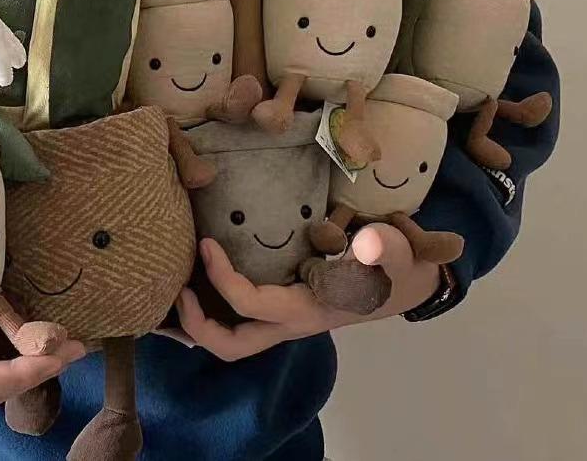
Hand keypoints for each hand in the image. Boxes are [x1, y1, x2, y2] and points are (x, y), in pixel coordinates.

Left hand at [174, 225, 440, 361]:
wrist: (409, 283)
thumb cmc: (397, 269)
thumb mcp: (399, 255)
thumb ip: (385, 249)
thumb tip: (369, 240)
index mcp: (306, 310)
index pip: (250, 304)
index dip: (222, 278)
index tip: (207, 243)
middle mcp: (289, 323)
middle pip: (232, 346)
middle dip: (197, 324)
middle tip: (178, 287)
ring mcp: (284, 321)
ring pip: (233, 339)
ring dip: (201, 321)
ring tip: (179, 284)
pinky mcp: (282, 309)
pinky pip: (239, 320)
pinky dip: (214, 306)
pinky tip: (200, 277)